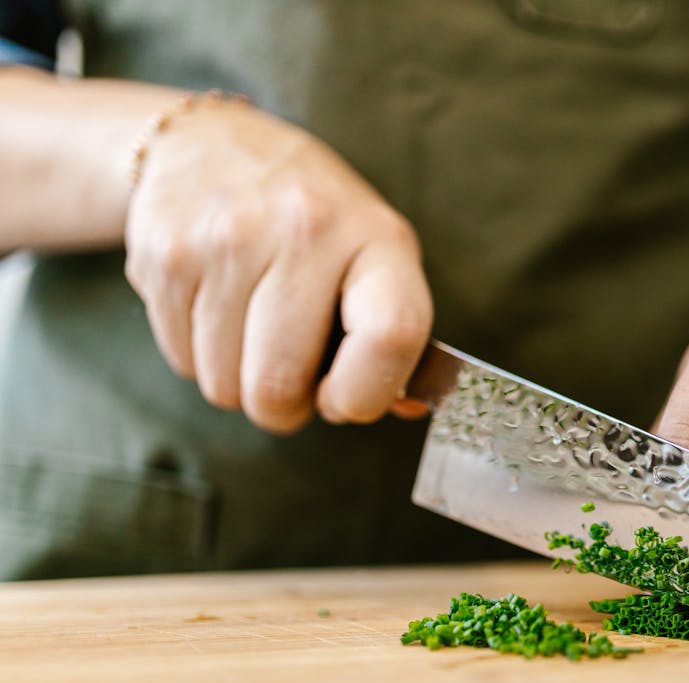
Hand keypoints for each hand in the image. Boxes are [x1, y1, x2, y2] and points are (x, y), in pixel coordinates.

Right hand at [123, 98, 431, 432]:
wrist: (211, 146)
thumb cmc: (317, 223)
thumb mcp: (375, 255)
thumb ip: (393, 335)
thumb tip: (402, 409)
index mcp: (376, 237)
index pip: (389, 334)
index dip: (366, 393)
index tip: (346, 398)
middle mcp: (302, 229)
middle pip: (279, 384)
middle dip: (285, 406)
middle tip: (291, 375)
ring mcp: (225, 239)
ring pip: (224, 384)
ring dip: (240, 382)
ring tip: (254, 331)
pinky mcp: (163, 254)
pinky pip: (182, 362)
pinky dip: (201, 356)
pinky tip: (217, 308)